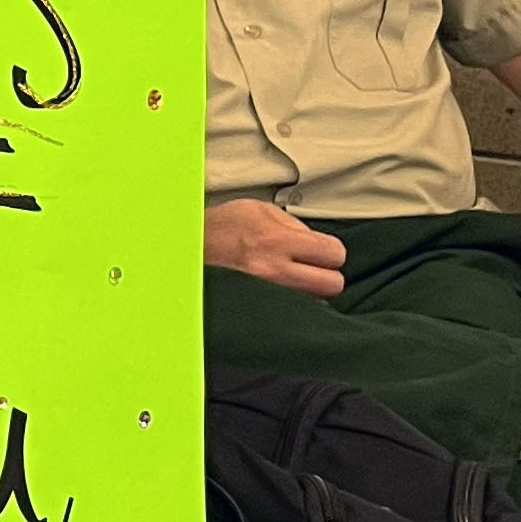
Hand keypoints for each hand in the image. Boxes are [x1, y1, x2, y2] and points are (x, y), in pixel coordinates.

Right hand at [206, 198, 346, 298]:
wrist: (186, 252)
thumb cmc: (216, 230)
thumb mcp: (256, 210)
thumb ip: (292, 224)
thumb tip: (315, 240)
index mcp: (276, 239)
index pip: (333, 253)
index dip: (331, 252)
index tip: (323, 252)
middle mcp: (273, 270)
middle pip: (332, 284)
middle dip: (328, 275)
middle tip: (314, 269)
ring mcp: (267, 294)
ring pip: (315, 302)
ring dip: (310, 291)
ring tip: (295, 280)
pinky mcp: (260, 309)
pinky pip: (293, 311)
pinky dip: (292, 302)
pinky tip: (281, 292)